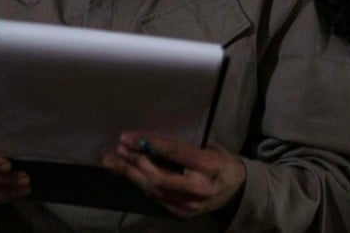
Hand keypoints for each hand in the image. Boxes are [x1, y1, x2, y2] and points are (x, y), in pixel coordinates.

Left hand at [101, 133, 245, 218]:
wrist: (237, 190)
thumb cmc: (221, 160)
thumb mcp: (209, 145)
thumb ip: (183, 145)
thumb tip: (149, 139)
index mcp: (209, 166)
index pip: (173, 153)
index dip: (148, 144)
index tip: (128, 136)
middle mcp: (199, 189)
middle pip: (158, 177)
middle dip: (135, 162)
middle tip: (119, 148)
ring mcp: (190, 205)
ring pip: (153, 190)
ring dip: (130, 174)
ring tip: (113, 161)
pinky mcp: (182, 213)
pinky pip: (156, 197)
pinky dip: (140, 184)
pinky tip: (128, 173)